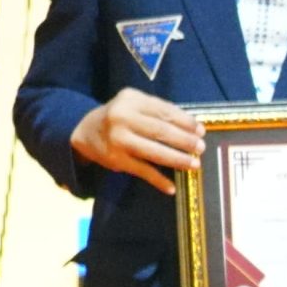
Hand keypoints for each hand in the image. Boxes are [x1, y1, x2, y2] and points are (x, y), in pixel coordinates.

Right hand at [71, 88, 202, 193]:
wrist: (85, 130)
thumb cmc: (121, 115)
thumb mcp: (135, 103)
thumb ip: (159, 110)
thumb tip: (193, 127)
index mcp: (131, 100)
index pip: (164, 111)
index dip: (185, 122)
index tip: (201, 131)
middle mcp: (122, 118)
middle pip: (160, 131)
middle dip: (184, 141)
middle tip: (201, 148)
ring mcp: (118, 140)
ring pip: (153, 152)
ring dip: (177, 160)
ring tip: (194, 164)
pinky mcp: (115, 159)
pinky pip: (142, 171)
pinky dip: (158, 180)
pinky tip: (171, 187)